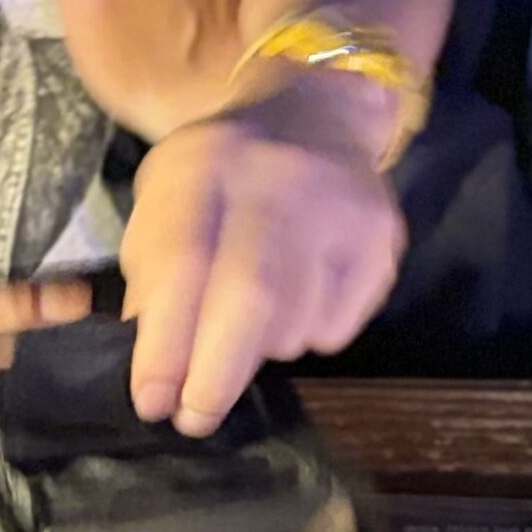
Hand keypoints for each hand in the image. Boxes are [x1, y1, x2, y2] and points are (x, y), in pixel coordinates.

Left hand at [120, 77, 405, 435]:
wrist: (312, 114)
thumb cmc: (219, 175)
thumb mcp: (163, 199)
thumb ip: (150, 274)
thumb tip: (159, 369)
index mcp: (207, 165)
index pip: (183, 263)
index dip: (165, 344)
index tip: (152, 402)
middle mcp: (280, 177)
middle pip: (252, 297)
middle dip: (217, 376)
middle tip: (196, 417)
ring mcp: (341, 204)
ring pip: (297, 321)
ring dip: (262, 350)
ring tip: (245, 330)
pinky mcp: (381, 233)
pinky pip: (339, 323)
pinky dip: (307, 334)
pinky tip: (295, 300)